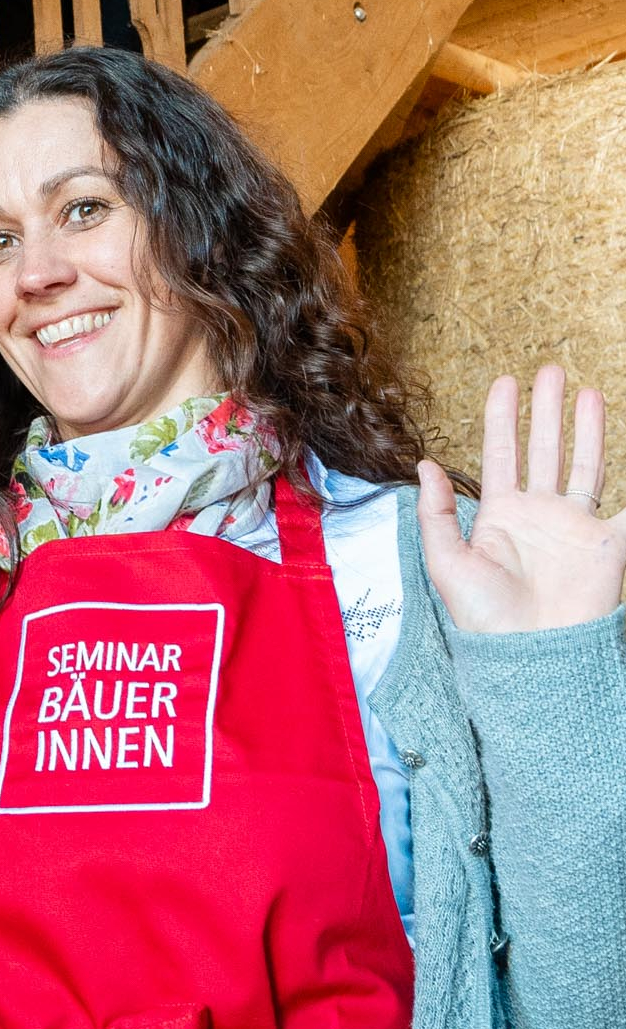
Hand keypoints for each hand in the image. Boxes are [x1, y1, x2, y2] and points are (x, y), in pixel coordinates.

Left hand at [420, 368, 621, 634]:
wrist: (530, 658)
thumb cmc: (483, 618)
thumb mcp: (445, 562)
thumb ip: (435, 512)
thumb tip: (424, 463)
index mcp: (499, 513)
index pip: (501, 452)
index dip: (502, 417)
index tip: (504, 381)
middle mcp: (538, 514)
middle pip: (544, 448)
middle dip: (547, 410)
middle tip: (551, 370)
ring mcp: (574, 527)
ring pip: (582, 465)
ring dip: (586, 429)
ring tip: (588, 391)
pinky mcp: (606, 546)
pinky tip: (622, 445)